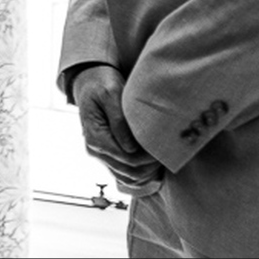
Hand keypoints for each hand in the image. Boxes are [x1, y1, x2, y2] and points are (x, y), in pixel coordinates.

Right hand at [72, 64, 161, 190]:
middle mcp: (95, 150)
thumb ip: (119, 120)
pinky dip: (141, 171)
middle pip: (129, 171)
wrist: (90, 82)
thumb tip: (131, 148)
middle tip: (168, 151)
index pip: (127, 158)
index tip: (164, 146)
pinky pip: (125, 172)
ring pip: (128, 176)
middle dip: (151, 165)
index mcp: (95, 137)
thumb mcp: (110, 94)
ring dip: (148, 170)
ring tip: (162, 155)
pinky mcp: (108, 153)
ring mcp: (101, 154)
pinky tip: (153, 160)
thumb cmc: (102, 84)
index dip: (149, 156)